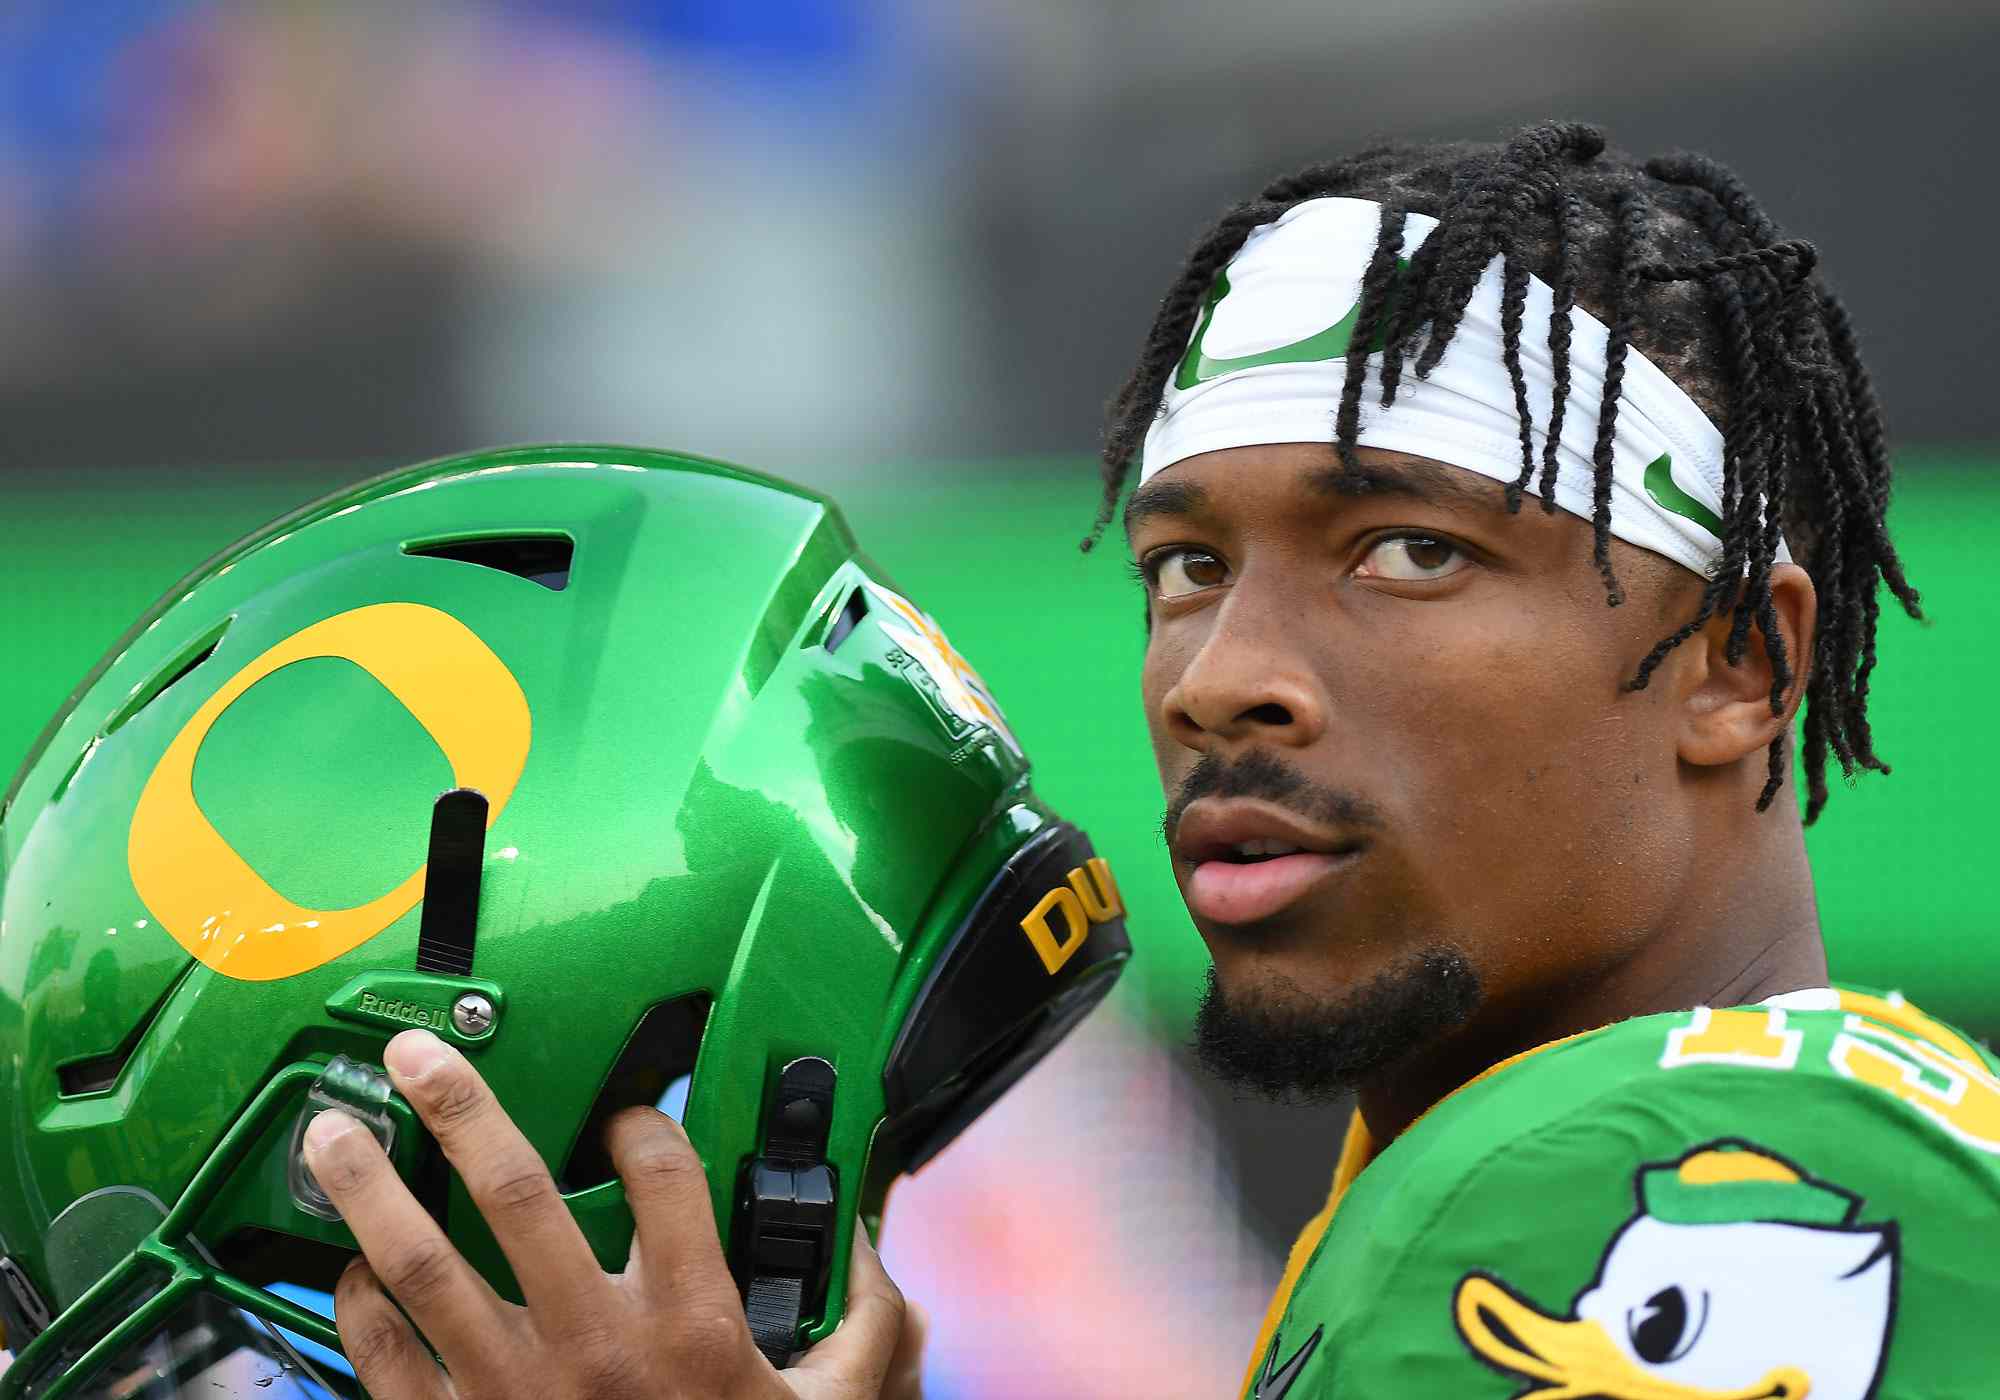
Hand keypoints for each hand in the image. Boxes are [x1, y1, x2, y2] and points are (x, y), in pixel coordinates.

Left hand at [302, 1028, 920, 1398]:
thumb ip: (864, 1325)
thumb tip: (868, 1248)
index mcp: (690, 1326)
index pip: (663, 1178)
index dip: (641, 1124)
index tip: (626, 1114)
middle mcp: (594, 1347)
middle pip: (516, 1196)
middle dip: (460, 1111)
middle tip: (417, 1053)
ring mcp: (510, 1394)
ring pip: (422, 1268)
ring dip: (370, 1193)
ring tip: (332, 1136)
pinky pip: (382, 1362)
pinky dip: (355, 1307)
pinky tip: (348, 1266)